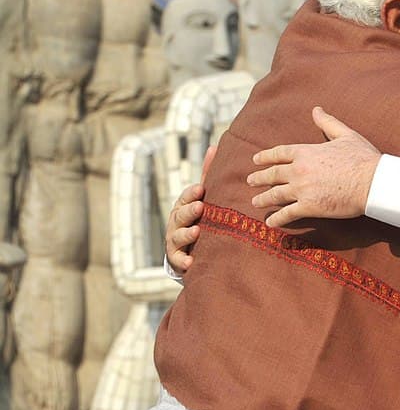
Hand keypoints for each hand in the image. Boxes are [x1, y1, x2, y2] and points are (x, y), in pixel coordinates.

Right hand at [165, 145, 216, 273]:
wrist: (190, 249)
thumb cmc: (199, 218)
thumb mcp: (202, 197)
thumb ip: (207, 175)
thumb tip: (214, 146)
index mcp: (184, 206)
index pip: (186, 197)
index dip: (191, 194)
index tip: (200, 190)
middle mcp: (176, 222)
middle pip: (180, 215)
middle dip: (188, 211)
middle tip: (199, 206)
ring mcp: (175, 241)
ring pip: (177, 236)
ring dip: (186, 234)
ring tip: (196, 232)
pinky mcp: (177, 259)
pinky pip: (178, 261)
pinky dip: (183, 261)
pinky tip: (190, 263)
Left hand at [247, 106, 380, 227]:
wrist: (372, 182)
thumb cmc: (362, 158)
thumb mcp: (345, 134)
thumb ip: (328, 122)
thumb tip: (316, 109)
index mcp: (306, 152)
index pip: (279, 154)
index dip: (266, 157)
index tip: (256, 160)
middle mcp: (299, 170)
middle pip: (273, 174)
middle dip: (259, 178)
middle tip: (250, 180)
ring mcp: (302, 190)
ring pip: (276, 195)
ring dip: (263, 198)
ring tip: (255, 201)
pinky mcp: (309, 207)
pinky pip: (287, 214)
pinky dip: (277, 219)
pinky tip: (270, 222)